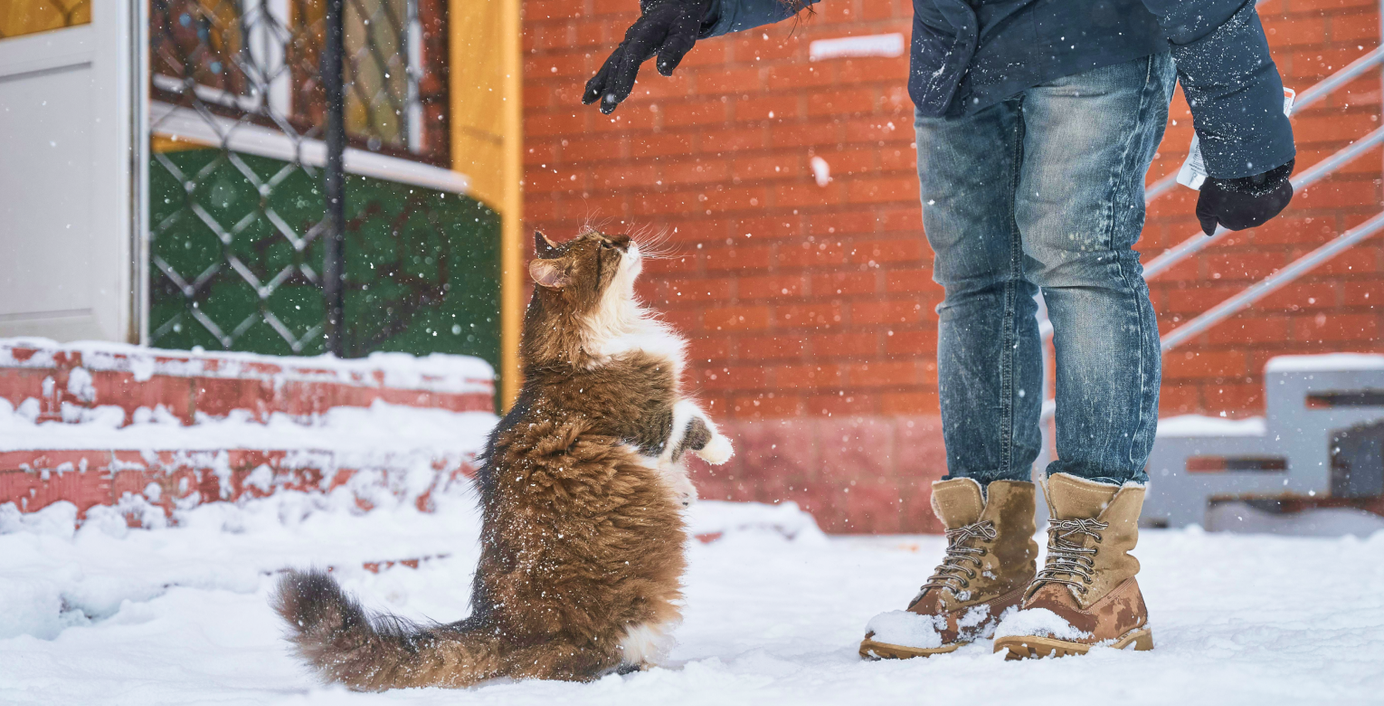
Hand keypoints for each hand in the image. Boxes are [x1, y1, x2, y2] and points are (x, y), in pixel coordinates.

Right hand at [582, 0, 712, 113]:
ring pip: (610, 65)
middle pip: (617, 64)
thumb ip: (674, 50)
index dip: (624, 77)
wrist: (671, 7)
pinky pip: (611, 65)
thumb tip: (664, 72)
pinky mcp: (626, 50)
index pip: (632, 57)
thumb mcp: (684, 33)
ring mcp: (626, 43)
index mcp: (646, 33)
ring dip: (600, 84)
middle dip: (610, 87)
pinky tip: (591, 92)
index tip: (618, 97)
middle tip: (606, 109)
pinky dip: (601, 78)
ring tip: (586, 101)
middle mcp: (631, 38)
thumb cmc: (681, 21)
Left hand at [1196, 159, 1294, 235]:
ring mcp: (1272, 210)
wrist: (1247, 167)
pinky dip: (1271, 187)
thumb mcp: (1205, 204)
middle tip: (1235, 184)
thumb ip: (1206, 220)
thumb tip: (1210, 233)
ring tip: (1248, 179)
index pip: (1228, 217)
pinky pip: (1276, 193)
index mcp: (1236, 224)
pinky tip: (1264, 178)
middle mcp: (1256, 222)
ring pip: (1262, 203)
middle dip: (1241, 200)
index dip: (1224, 203)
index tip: (1223, 191)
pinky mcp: (1284, 197)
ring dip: (1256, 194)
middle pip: (1246, 211)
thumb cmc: (1223, 186)